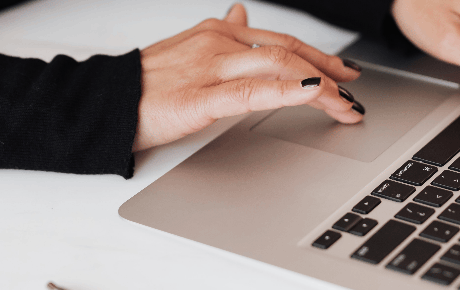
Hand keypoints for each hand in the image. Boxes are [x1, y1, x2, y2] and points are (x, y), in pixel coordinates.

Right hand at [133, 4, 363, 150]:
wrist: (104, 103)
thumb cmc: (143, 84)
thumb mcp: (187, 49)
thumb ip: (220, 34)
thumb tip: (241, 14)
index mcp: (217, 32)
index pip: (280, 41)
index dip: (318, 56)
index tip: (344, 71)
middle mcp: (219, 43)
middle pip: (289, 53)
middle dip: (330, 72)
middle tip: (356, 92)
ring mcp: (210, 67)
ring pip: (279, 69)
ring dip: (322, 88)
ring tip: (346, 106)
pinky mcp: (200, 97)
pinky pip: (251, 92)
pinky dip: (287, 92)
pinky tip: (312, 94)